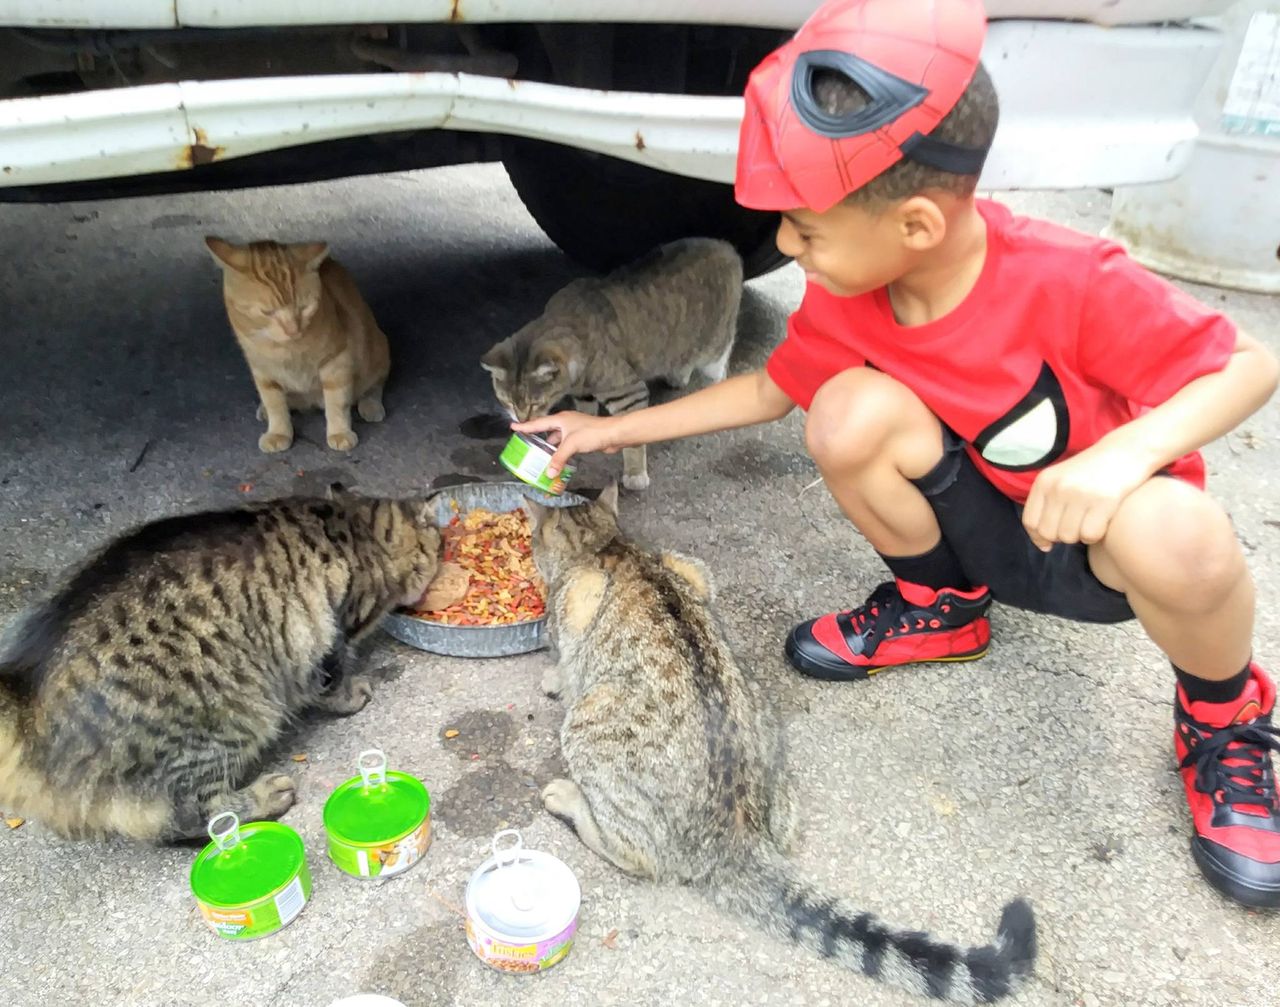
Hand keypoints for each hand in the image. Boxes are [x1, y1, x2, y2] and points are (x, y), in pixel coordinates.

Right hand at [511, 411, 625, 476]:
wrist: (613, 434)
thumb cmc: (592, 433)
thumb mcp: (572, 445)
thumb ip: (559, 459)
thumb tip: (549, 473)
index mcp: (560, 420)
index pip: (538, 423)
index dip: (525, 426)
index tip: (513, 427)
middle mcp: (565, 423)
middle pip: (547, 430)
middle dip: (537, 438)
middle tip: (526, 445)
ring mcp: (574, 430)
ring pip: (557, 439)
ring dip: (550, 447)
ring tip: (540, 456)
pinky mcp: (581, 438)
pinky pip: (566, 445)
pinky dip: (560, 452)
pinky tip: (558, 460)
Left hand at [1021, 444, 1152, 551]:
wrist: (1127, 450)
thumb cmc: (1093, 471)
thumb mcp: (1062, 480)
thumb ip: (1048, 507)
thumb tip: (1043, 546)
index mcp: (1044, 481)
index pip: (1030, 521)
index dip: (1038, 537)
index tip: (1049, 543)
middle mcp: (1058, 487)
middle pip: (1048, 533)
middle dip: (1062, 536)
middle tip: (1076, 525)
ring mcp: (1080, 493)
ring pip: (1069, 536)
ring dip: (1080, 536)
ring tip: (1090, 520)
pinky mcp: (1103, 500)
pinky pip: (1090, 535)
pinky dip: (1096, 535)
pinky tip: (1101, 521)